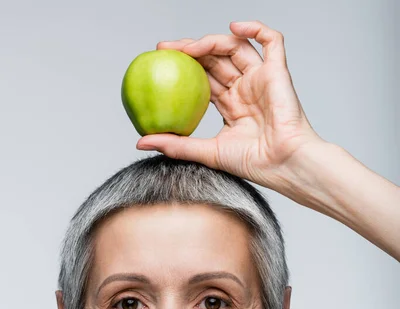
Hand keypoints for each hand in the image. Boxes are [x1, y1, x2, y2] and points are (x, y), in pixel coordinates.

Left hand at [136, 20, 323, 189]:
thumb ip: (175, 145)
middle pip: (216, 59)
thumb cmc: (252, 163)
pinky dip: (256, 28)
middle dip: (190, 51)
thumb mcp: (206, 152)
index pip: (204, 79)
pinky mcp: (278, 73)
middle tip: (165, 49)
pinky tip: (234, 27)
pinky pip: (272, 41)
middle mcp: (245, 90)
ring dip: (211, 41)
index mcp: (232, 106)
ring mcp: (261, 80)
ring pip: (235, 47)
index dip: (183, 69)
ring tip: (190, 47)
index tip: (159, 64)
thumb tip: (140, 142)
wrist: (282, 164)